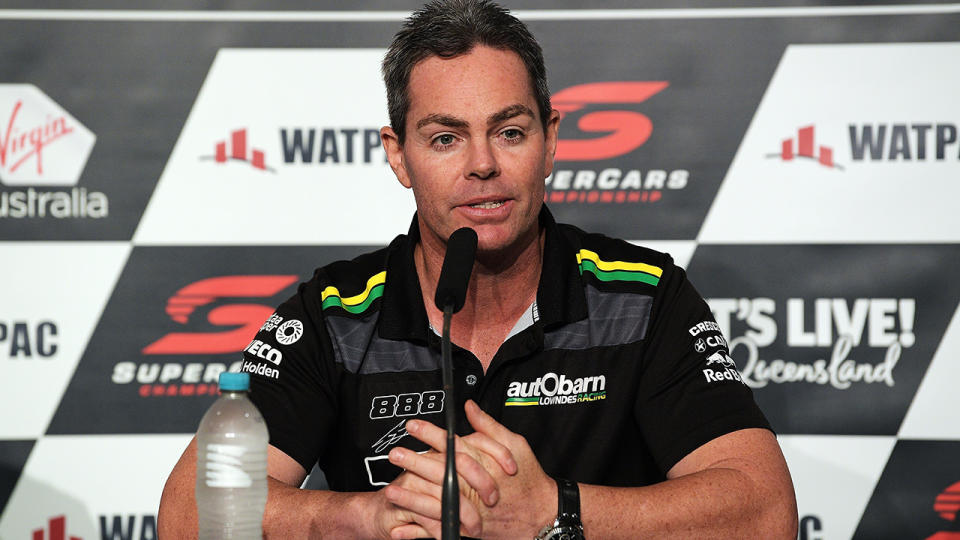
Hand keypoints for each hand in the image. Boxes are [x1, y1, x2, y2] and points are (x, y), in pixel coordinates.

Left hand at [390, 400, 555, 538]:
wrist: (543, 514)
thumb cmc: (529, 478)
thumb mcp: (515, 444)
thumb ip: (488, 426)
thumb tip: (469, 407)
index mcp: (482, 461)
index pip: (452, 444)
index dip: (431, 433)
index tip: (412, 425)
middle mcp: (474, 485)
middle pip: (440, 472)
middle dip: (415, 462)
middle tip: (394, 454)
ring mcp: (471, 509)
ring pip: (436, 502)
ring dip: (412, 497)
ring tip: (391, 490)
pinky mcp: (469, 529)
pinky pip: (441, 529)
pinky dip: (420, 531)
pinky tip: (401, 528)